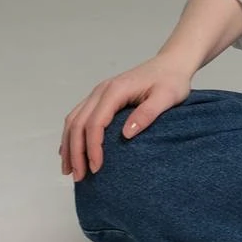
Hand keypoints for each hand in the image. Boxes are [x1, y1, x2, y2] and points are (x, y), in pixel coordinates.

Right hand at [59, 56, 193, 180]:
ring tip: (70, 170)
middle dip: (76, 152)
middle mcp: (102, 90)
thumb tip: (126, 134)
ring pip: (73, 120)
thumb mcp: (167, 97)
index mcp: (115, 90)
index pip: (95, 123)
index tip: (96, 168)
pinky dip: (71, 135)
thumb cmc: (172, 80)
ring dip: (69, 145)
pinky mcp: (101, 97)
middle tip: (79, 177)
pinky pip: (79, 116)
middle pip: (78, 124)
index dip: (93, 148)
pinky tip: (71, 151)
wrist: (172, 64)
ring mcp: (99, 93)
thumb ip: (148, 113)